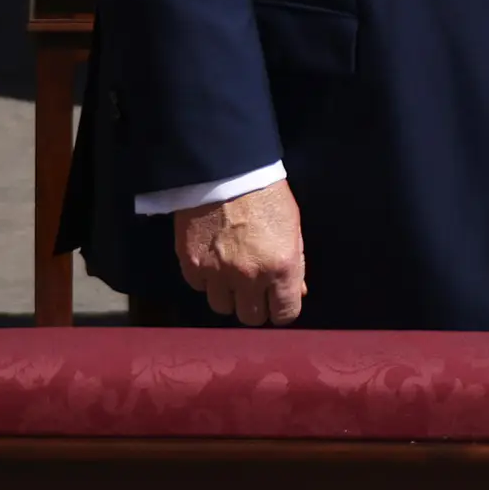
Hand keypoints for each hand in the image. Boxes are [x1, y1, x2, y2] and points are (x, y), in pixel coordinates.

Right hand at [173, 181, 306, 326]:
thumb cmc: (266, 196)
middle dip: (254, 306)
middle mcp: (250, 276)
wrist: (225, 172)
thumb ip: (296, 264)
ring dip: (228, 295)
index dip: (282, 310)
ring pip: (221, 307)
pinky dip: (206, 280)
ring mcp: (217, 272)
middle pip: (250, 317)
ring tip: (231, 275)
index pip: (284, 314)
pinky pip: (199, 287)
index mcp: (282, 267)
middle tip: (254, 290)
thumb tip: (297, 292)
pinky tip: (213, 262)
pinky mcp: (191, 264)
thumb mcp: (293, 229)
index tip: (277, 303)